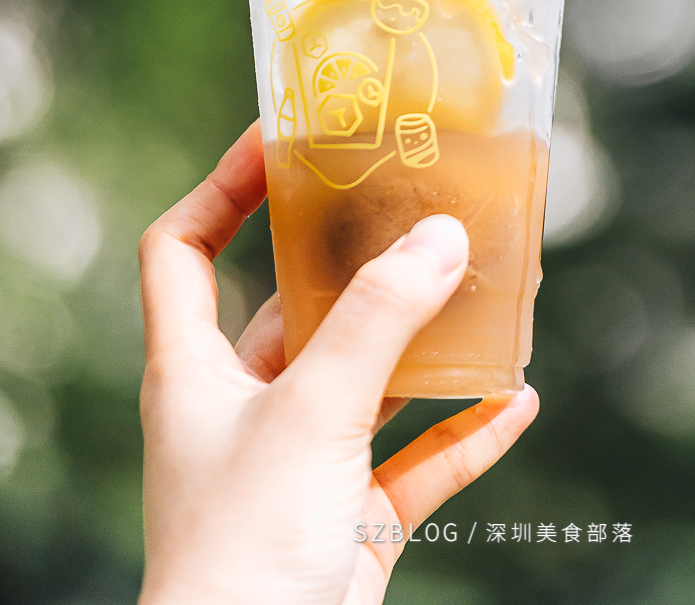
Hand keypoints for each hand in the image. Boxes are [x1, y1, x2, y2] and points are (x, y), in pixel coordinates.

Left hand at [137, 122, 538, 604]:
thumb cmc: (242, 551)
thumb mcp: (311, 412)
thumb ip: (378, 320)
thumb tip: (442, 235)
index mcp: (192, 371)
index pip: (181, 251)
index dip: (220, 189)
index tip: (282, 143)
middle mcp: (240, 410)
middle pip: (292, 308)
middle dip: (354, 261)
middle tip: (413, 206)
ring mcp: (296, 468)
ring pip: (365, 382)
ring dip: (421, 343)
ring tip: (480, 291)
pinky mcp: (347, 523)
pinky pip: (413, 463)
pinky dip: (462, 432)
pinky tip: (514, 402)